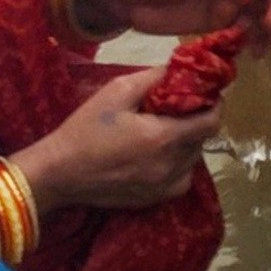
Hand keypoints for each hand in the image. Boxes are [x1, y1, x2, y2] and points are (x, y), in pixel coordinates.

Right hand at [23, 68, 222, 212]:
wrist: (57, 174)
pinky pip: (180, 180)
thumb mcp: (118, 91)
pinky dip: (178, 166)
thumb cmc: (85, 130)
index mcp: (164, 138)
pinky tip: (158, 155)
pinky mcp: (152, 201)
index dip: (213, 104)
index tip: (202, 93)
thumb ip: (155, 77)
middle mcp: (170, 166)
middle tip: (179, 108)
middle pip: (203, 139)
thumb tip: (181, 68)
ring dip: (187, 143)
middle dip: (197, 120)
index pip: (212, 121)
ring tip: (165, 130)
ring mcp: (162, 188)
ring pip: (193, 160)